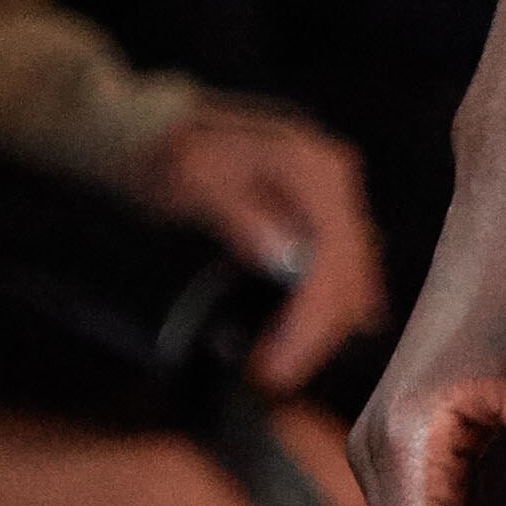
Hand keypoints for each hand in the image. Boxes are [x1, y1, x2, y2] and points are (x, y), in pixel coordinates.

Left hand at [131, 101, 386, 389]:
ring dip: (322, 327)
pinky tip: (304, 336)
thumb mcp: (190, 180)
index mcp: (313, 171)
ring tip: (276, 363)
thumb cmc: (166, 152)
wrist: (154, 128)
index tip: (273, 368)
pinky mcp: (320, 212)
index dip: (309, 324)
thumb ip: (240, 214)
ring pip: (351, 277)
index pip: (334, 262)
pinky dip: (324, 307)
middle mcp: (335, 181)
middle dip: (317, 336)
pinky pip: (339, 269)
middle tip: (270, 377)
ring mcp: (332, 196)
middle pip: (351, 277)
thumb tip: (284, 258)